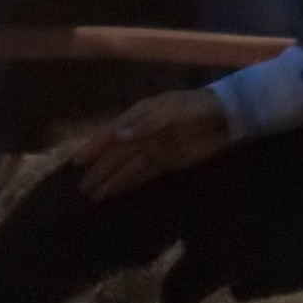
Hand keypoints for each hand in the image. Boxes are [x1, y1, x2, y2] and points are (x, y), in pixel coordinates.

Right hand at [75, 87, 233, 199]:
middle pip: (115, 155)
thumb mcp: (170, 109)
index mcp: (138, 116)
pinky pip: (143, 173)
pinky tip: (116, 191)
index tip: (78, 163)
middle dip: (98, 171)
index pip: (110, 134)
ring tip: (94, 196)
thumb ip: (146, 123)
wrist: (224, 115)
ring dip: (111, 181)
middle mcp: (141, 134)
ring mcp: (154, 149)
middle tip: (81, 189)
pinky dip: (129, 182)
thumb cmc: (195, 106)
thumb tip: (118, 137)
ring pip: (126, 167)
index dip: (93, 148)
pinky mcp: (167, 162)